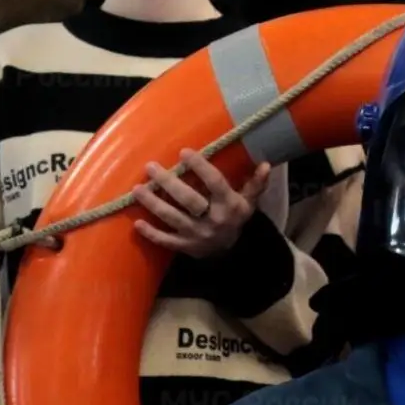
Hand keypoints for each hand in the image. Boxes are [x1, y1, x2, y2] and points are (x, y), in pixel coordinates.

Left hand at [133, 151, 272, 257]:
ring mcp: (197, 235)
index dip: (200, 167)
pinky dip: (151, 234)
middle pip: (189, 200)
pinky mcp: (185, 247)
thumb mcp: (249, 202)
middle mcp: (212, 219)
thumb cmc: (235, 218)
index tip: (184, 152)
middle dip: (169, 183)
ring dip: (154, 204)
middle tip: (151, 167)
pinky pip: (166, 241)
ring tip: (137, 189)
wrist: (232, 252)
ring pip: (173, 218)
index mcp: (229, 205)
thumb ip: (256, 184)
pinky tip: (136, 223)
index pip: (215, 183)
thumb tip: (267, 164)